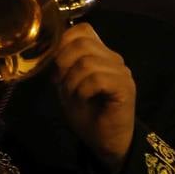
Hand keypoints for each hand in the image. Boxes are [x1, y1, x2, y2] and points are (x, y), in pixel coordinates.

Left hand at [51, 23, 134, 173]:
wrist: (106, 143)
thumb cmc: (87, 115)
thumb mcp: (67, 86)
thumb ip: (62, 66)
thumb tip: (49, 49)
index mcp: (100, 54)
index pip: (83, 29)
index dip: (64, 43)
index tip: (56, 67)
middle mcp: (113, 58)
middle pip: (82, 42)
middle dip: (63, 63)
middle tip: (62, 83)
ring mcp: (121, 72)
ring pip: (87, 62)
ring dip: (72, 81)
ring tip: (74, 96)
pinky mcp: (125, 87)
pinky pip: (97, 79)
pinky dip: (83, 90)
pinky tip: (84, 99)